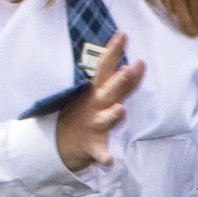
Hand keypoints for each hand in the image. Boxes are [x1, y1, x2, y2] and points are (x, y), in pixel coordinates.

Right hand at [53, 37, 147, 170]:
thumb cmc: (86, 113)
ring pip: (104, 120)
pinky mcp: (91, 146)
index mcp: (96, 92)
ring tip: (120, 110)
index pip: (106, 68)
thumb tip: (139, 63)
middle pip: (109, 91)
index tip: (124, 34)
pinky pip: (98, 153)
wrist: (58, 142)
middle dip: (120, 81)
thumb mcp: (99, 94)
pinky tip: (109, 162)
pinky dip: (103, 157)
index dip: (114, 51)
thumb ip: (121, 82)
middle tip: (130, 68)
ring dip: (112, 115)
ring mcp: (92, 125)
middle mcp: (95, 106)